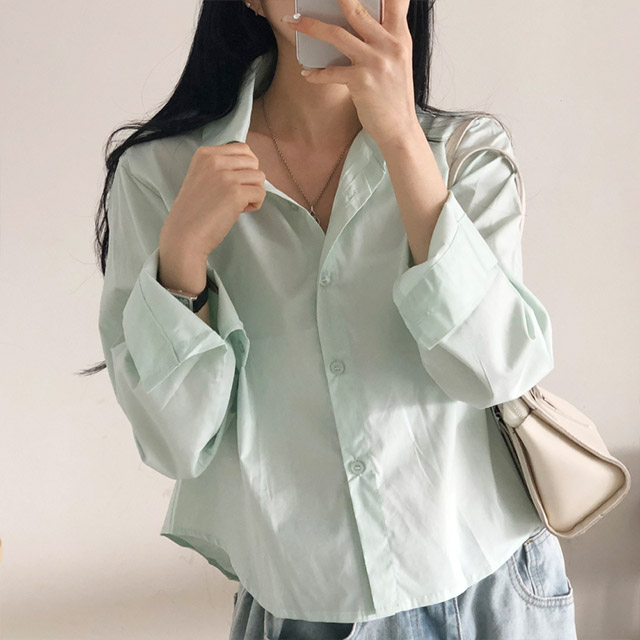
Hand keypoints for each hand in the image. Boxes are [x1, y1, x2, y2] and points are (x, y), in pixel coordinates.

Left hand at [283, 0, 416, 147]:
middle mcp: (390, 45)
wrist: (399, 129)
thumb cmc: (394, 96)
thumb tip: (360, 22)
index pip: (395, 0)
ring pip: (337, 35)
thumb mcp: (398, 61)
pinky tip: (307, 74)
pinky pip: (331, 72)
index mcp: (400, 36)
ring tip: (294, 23)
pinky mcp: (362, 81)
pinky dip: (316, 73)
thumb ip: (385, 39)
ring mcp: (375, 62)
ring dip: (311, 27)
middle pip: (357, 10)